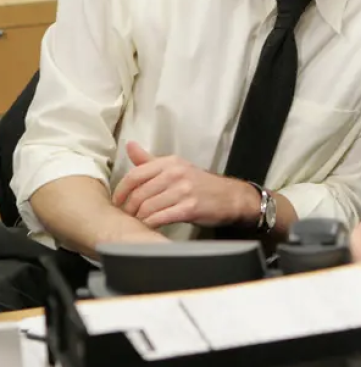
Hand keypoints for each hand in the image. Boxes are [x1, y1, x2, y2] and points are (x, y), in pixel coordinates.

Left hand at [112, 142, 258, 229]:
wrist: (230, 197)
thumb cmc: (200, 184)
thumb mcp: (176, 167)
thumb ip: (149, 161)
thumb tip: (130, 146)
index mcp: (170, 162)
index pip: (135, 175)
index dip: (121, 191)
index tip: (117, 202)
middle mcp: (176, 174)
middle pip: (139, 194)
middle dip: (129, 209)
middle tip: (128, 216)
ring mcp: (184, 191)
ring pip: (148, 207)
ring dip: (139, 218)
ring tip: (139, 222)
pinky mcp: (190, 208)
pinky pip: (160, 218)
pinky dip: (151, 225)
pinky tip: (151, 227)